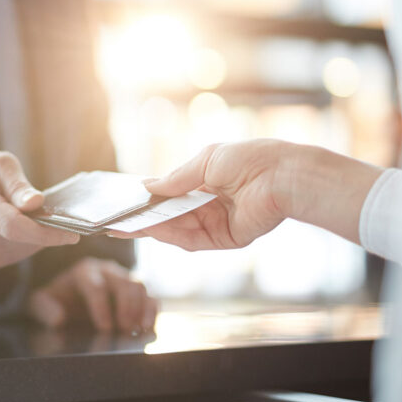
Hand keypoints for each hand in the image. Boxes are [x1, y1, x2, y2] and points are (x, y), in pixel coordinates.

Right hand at [0, 149, 78, 267]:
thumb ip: (17, 183)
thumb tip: (37, 203)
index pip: (14, 227)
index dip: (46, 233)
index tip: (73, 233)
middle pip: (25, 238)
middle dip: (48, 227)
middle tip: (56, 209)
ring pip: (28, 247)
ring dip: (40, 231)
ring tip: (32, 210)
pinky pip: (23, 250)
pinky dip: (32, 237)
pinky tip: (25, 221)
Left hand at [27, 257, 157, 332]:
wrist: (68, 300)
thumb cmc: (56, 300)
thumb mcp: (41, 303)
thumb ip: (44, 308)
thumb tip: (58, 318)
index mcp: (84, 270)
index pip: (96, 285)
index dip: (101, 307)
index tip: (104, 327)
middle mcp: (107, 270)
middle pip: (123, 283)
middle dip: (125, 307)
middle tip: (124, 329)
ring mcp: (124, 279)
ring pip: (139, 286)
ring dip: (141, 309)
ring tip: (138, 330)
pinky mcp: (136, 292)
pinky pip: (150, 296)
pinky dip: (152, 311)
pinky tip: (148, 328)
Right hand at [110, 140, 381, 249]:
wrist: (284, 177)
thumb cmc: (250, 160)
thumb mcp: (206, 161)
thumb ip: (176, 178)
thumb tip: (147, 186)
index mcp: (207, 180)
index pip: (171, 194)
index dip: (148, 199)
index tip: (125, 202)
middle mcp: (210, 203)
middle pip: (171, 215)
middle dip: (145, 218)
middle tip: (117, 222)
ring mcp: (218, 222)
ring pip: (179, 229)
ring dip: (154, 228)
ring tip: (128, 227)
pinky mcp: (227, 239)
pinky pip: (195, 241)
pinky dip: (174, 237)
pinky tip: (154, 232)